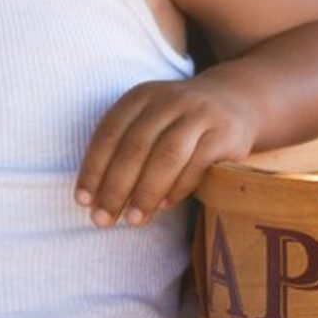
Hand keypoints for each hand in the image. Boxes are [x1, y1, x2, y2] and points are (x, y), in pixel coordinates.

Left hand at [74, 76, 257, 227]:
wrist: (234, 101)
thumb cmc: (179, 123)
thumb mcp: (149, 121)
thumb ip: (124, 151)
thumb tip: (96, 200)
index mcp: (141, 96)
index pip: (109, 132)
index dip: (93, 168)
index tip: (83, 201)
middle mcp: (169, 100)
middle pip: (135, 146)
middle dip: (115, 187)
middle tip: (103, 219)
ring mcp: (199, 114)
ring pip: (167, 155)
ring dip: (146, 191)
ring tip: (133, 220)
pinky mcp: (225, 133)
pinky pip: (198, 164)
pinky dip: (178, 187)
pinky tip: (164, 206)